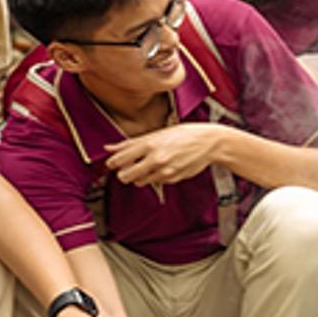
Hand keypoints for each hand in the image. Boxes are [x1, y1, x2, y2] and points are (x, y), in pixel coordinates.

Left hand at [104, 123, 225, 187]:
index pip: (120, 159)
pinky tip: (164, 166)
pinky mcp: (172, 179)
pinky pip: (155, 182)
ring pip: (139, 182)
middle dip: (124, 174)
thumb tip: (108, 148)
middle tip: (128, 168)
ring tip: (148, 165)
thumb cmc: (183, 134)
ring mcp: (164, 171)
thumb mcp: (156, 134)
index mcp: (149, 144)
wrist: (209, 142)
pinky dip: (155, 177)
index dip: (113, 163)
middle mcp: (155, 159)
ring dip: (139, 176)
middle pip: (125, 176)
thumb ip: (130, 143)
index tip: (113, 163)